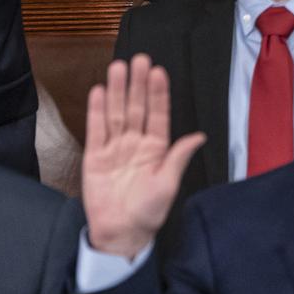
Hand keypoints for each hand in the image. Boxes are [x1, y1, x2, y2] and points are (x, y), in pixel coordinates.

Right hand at [80, 56, 206, 258]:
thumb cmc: (148, 212)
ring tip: (119, 67)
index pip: (158, 114)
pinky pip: (96, 130)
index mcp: (157, 148)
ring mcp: (115, 148)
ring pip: (116, 113)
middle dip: (138, 84)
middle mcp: (136, 143)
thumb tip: (198, 136)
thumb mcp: (168, 185)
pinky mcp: (95, 157)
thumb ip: (178, 158)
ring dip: (118, 91)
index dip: (158, 93)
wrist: (120, 234)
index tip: (159, 72)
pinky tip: (99, 91)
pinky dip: (97, 111)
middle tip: (139, 59)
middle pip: (136, 108)